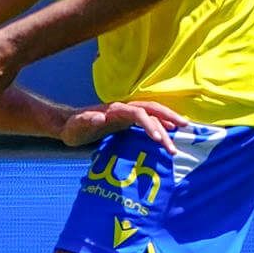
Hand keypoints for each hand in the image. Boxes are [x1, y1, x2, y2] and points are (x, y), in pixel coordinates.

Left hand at [60, 100, 188, 150]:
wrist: (68, 125)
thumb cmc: (72, 127)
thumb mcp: (76, 125)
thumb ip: (86, 120)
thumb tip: (100, 116)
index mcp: (115, 109)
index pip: (138, 113)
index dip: (149, 123)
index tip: (158, 138)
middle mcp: (124, 109)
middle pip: (152, 109)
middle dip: (169, 117)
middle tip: (185, 127)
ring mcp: (127, 115)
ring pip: (152, 116)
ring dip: (167, 126)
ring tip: (177, 144)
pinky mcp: (127, 122)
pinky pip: (148, 121)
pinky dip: (161, 126)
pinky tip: (170, 134)